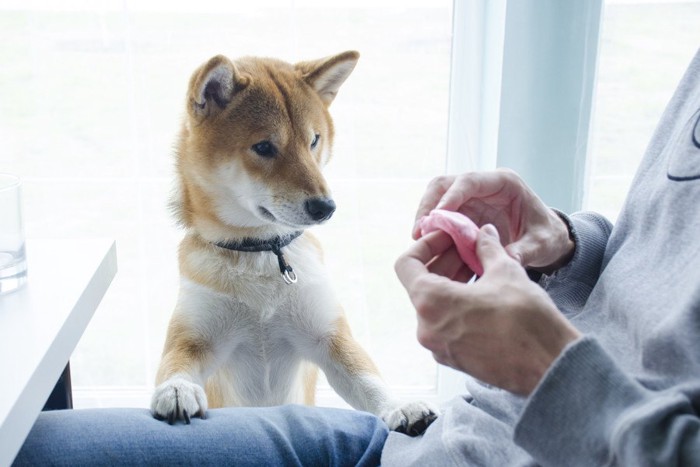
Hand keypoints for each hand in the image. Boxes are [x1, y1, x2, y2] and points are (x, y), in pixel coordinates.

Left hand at [395, 225, 580, 395]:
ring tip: (478, 269)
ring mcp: (439, 347)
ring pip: (434, 306)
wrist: (549, 366)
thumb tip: (483, 233)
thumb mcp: (505, 271)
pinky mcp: (454, 359)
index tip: (448, 238)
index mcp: (430, 302)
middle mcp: (426, 328)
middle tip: (467, 248)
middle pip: (421, 285)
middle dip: (443, 262)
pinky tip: (482, 294)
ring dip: (451, 283)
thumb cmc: (526, 319)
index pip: (407, 264)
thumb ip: (487, 248)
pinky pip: (446, 325)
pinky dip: (457, 306)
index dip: (426, 245)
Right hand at [412, 169, 573, 273]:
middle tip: (419, 231)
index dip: (451, 196)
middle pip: (445, 184)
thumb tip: (503, 261)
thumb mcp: (541, 244)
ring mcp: (470, 198)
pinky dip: (432, 227)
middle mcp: (483, 186)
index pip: (470, 181)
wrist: (546, 239)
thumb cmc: (546, 236)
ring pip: (437, 197)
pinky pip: (440, 214)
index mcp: (504, 183)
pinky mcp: (463, 212)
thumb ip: (524, 251)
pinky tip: (427, 245)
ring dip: (425, 216)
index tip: (436, 216)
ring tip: (418, 239)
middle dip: (429, 205)